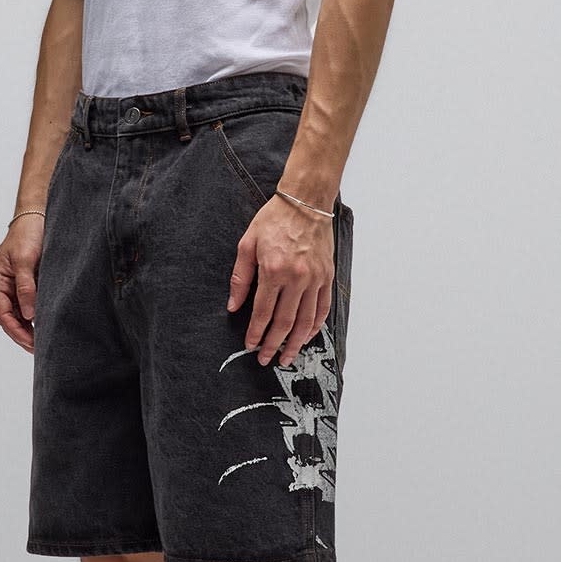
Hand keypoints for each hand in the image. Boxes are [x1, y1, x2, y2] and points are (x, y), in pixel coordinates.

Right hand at [0, 212, 44, 351]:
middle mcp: (3, 285)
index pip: (3, 314)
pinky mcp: (27, 282)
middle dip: (23, 334)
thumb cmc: (28, 233)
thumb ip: (26, 288)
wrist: (37, 215)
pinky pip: (29, 304)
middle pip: (10, 317)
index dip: (16, 331)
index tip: (31, 344)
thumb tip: (29, 315)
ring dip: (29, 327)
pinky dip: (36, 315)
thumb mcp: (26, 260)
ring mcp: (14, 284)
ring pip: (19, 313)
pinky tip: (46, 323)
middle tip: (40, 349)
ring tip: (44, 341)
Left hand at [228, 194, 335, 367]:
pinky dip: (315, 326)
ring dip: (296, 343)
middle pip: (284, 322)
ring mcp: (315, 279)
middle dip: (273, 344)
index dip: (255, 333)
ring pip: (306, 321)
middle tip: (266, 359)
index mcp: (273, 270)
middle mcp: (296, 277)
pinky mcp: (327, 277)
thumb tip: (233, 305)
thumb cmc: (274, 220)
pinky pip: (322, 308)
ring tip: (287, 357)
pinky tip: (307, 336)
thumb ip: (240, 278)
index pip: (262, 312)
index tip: (250, 345)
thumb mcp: (247, 244)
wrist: (306, 202)